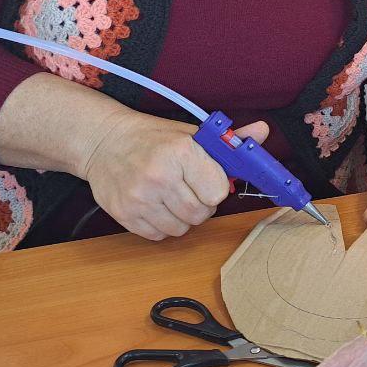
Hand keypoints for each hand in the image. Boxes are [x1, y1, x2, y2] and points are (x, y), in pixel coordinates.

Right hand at [79, 109, 267, 240]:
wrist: (104, 142)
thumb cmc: (154, 138)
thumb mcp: (192, 134)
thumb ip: (230, 140)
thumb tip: (263, 131)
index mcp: (181, 152)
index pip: (218, 192)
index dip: (216, 188)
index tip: (207, 180)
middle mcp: (159, 176)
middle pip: (201, 214)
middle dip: (201, 204)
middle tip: (190, 189)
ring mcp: (139, 198)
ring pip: (181, 229)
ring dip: (182, 217)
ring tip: (172, 196)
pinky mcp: (124, 214)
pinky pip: (158, 235)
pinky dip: (162, 225)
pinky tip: (156, 205)